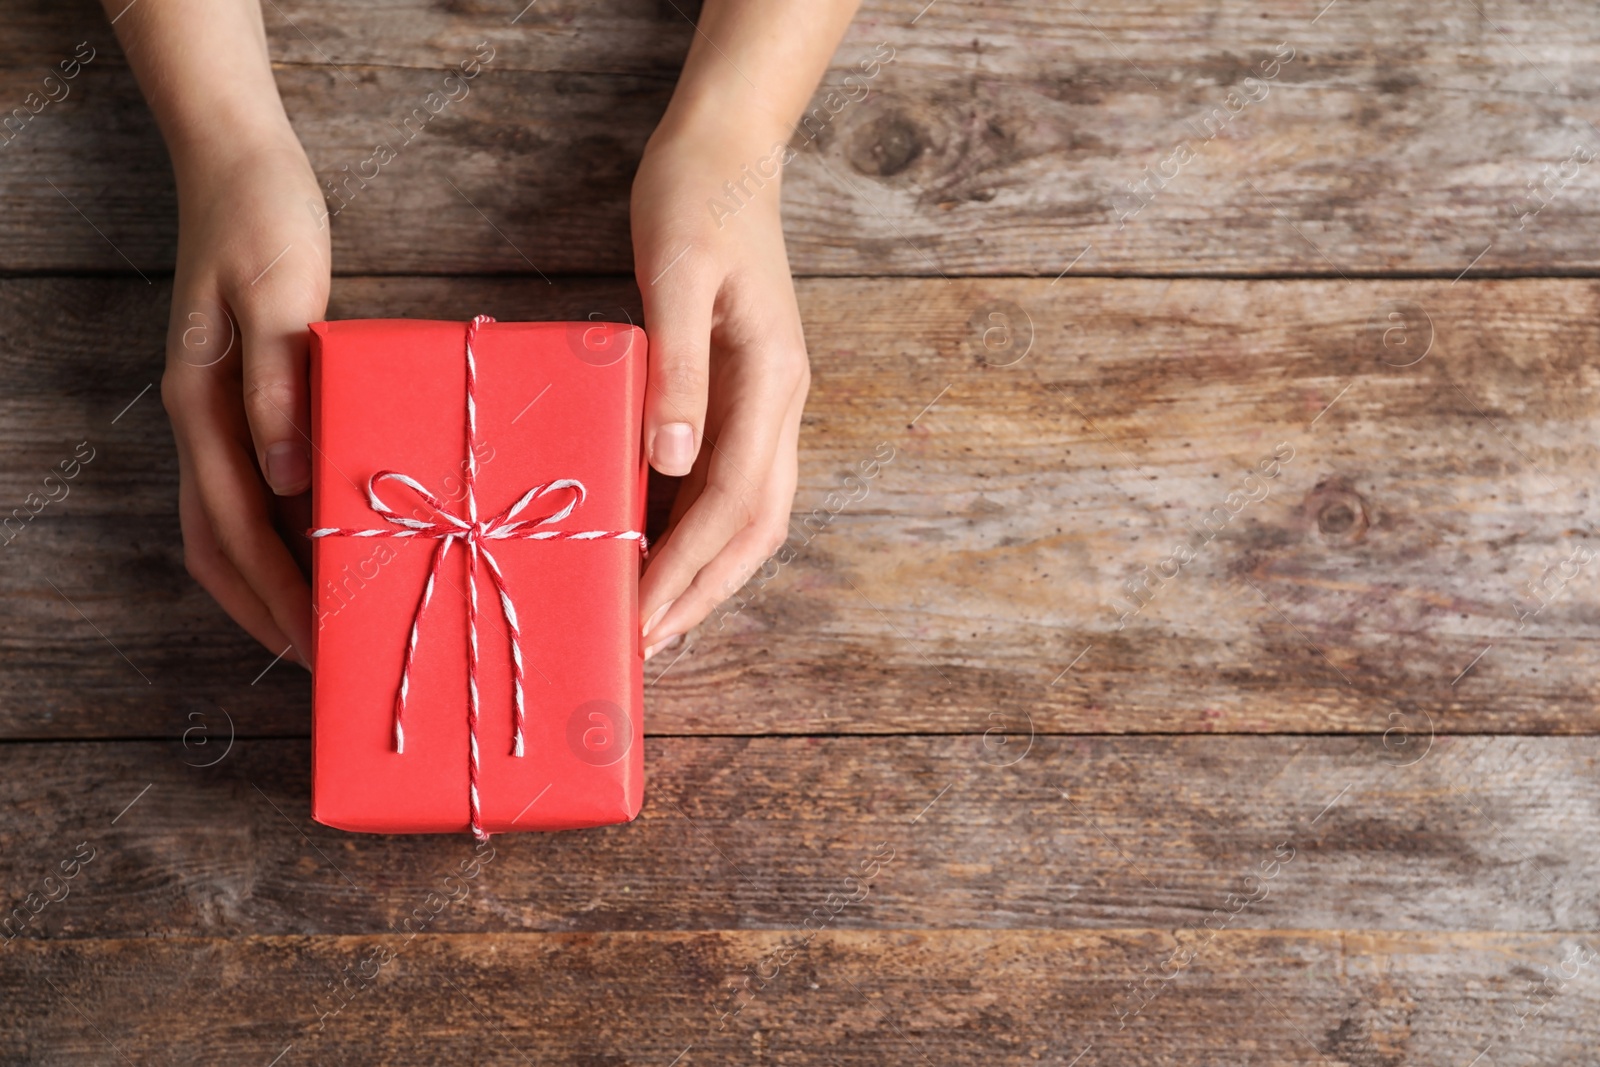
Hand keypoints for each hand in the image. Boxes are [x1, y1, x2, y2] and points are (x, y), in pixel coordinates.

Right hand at [162, 129, 329, 667]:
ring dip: (269, 580)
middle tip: (322, 659)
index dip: (274, 594)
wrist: (238, 160)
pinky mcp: (245, 394)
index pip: (236, 529)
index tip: (314, 644)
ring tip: (322, 622)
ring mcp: (218, 410)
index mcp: (205, 404)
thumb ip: (278, 383)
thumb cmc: (264, 220)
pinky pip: (254, 484)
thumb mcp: (277, 293)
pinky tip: (325, 542)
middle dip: (267, 609)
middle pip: (221, 545)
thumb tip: (285, 476)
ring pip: (230, 523)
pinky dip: (281, 530)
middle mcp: (203, 419)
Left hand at [632, 121, 809, 656]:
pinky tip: (655, 544)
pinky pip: (726, 478)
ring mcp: (765, 399)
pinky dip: (695, 526)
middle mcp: (779, 401)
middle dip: (703, 592)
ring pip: (748, 511)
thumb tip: (673, 465)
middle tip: (645, 645)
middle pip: (756, 526)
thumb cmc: (695, 201)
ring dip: (704, 569)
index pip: (735, 503)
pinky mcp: (740, 390)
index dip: (690, 570)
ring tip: (651, 615)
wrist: (725, 150)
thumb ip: (679, 369)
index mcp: (771, 381)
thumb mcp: (678, 275)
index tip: (644, 620)